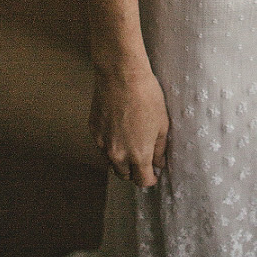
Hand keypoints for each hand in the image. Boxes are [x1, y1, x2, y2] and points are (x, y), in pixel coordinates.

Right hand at [90, 63, 169, 187]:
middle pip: (124, 175)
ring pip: (111, 162)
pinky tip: (119, 131)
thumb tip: (159, 162)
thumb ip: (160, 148)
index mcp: (138, 154)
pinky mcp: (94, 131)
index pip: (142, 181)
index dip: (149, 180)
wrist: (121, 75)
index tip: (153, 175)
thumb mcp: (162, 123)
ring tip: (130, 146)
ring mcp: (103, 143)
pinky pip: (102, 146)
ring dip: (121, 161)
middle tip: (142, 161)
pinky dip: (110, 145)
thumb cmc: (146, 96)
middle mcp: (118, 154)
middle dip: (134, 172)